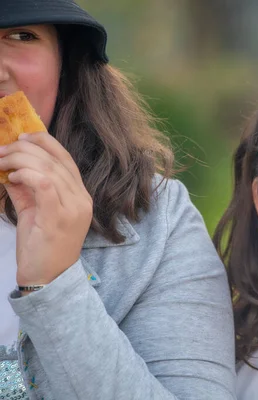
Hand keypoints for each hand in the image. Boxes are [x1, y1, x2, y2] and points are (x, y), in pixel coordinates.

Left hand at [0, 132, 91, 286]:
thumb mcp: (33, 212)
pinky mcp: (59, 218)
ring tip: (2, 161)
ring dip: (21, 159)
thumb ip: (26, 189)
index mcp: (80, 196)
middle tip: (1, 150)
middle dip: (25, 149)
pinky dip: (27, 174)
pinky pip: (46, 185)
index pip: (66, 159)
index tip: (21, 137)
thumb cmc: (41, 248)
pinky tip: (12, 176)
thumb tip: (10, 167)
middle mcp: (82, 199)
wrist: (48, 279)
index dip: (44, 142)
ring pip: (50, 169)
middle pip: (56, 160)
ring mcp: (74, 208)